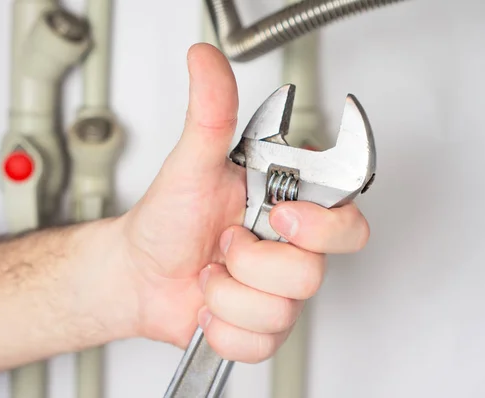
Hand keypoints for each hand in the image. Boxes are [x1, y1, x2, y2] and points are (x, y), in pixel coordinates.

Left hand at [104, 43, 369, 362]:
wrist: (139, 273)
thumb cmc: (167, 220)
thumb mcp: (188, 165)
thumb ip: (209, 113)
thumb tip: (206, 61)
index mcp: (287, 207)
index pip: (345, 219)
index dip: (321, 225)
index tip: (277, 215)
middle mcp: (290, 250)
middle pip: (313, 273)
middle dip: (253, 261)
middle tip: (226, 241)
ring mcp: (278, 292)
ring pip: (281, 310)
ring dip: (228, 292)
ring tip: (210, 271)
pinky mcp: (263, 327)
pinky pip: (259, 342)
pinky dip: (221, 325)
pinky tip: (209, 302)